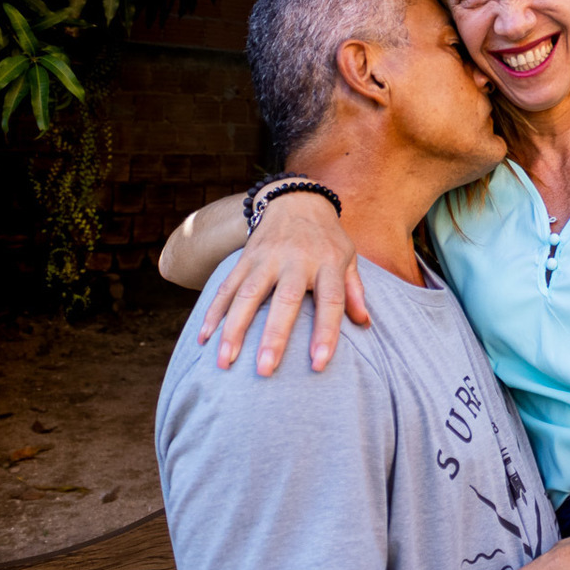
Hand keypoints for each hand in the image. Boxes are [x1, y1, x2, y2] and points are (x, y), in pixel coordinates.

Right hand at [199, 190, 369, 374]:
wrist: (296, 199)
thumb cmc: (326, 238)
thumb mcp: (348, 257)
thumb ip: (354, 291)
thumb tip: (365, 324)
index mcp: (328, 263)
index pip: (331, 301)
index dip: (325, 333)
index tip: (319, 363)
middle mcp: (297, 260)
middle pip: (285, 300)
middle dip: (274, 337)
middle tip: (265, 370)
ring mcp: (267, 258)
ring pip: (248, 295)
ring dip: (234, 329)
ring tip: (224, 361)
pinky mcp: (245, 257)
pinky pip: (227, 287)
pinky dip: (214, 312)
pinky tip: (204, 338)